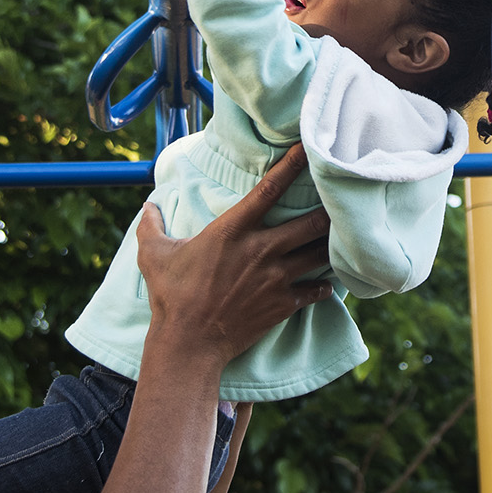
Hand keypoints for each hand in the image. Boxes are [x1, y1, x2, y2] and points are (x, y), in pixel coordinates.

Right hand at [135, 144, 330, 368]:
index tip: (305, 149)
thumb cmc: (171, 297)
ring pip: (319, 254)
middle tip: (342, 196)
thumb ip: (151, 226)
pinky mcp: (283, 304)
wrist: (190, 343)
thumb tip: (147, 206)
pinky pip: (316, 290)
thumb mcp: (153, 255)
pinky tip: (327, 281)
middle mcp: (261, 250)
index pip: (269, 190)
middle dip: (329, 208)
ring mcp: (276, 278)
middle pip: (310, 222)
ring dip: (331, 244)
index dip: (291, 166)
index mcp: (232, 231)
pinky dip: (324, 284)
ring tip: (345, 234)